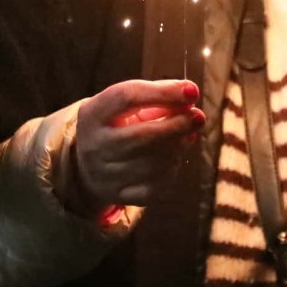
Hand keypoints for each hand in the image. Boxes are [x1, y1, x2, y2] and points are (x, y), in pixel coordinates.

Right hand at [69, 79, 204, 211]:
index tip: (192, 91)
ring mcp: (105, 175)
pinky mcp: (118, 195)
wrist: (88, 166)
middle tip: (198, 117)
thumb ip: (157, 99)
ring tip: (185, 137)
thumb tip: (190, 102)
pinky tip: (173, 160)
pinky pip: (155, 187)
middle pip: (142, 136)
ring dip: (177, 149)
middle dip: (177, 126)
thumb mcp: (126, 107)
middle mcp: (94, 146)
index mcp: (93, 114)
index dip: (162, 93)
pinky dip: (171, 171)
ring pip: (153, 164)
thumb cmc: (117, 126)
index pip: (127, 97)